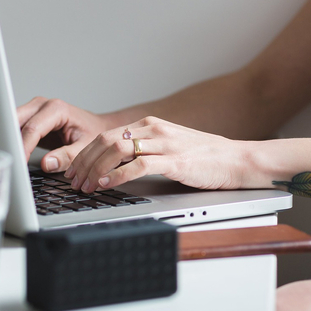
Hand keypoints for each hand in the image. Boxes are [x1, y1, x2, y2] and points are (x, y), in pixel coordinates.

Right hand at [17, 97, 110, 172]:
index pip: (33, 128)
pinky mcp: (30, 118)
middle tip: (9, 161)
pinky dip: (12, 140)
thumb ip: (67, 156)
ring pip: (12, 123)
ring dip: (9, 139)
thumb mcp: (84, 147)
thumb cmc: (92, 133)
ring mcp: (34, 110)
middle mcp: (42, 105)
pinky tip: (12, 153)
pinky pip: (15, 128)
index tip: (20, 162)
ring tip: (8, 157)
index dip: (24, 147)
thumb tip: (47, 163)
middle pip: (16, 121)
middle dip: (11, 141)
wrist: (95, 126)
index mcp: (57, 109)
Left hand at [65, 116, 246, 192]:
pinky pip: (139, 165)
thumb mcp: (168, 148)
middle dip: (84, 162)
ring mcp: (165, 144)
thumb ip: (143, 151)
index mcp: (150, 125)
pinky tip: (106, 185)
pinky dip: (117, 175)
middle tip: (73, 180)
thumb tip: (114, 166)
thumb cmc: (204, 158)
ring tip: (86, 185)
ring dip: (96, 169)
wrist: (237, 160)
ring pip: (117, 150)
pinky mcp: (175, 161)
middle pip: (106, 141)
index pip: (107, 136)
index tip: (74, 170)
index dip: (85, 154)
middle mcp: (154, 130)